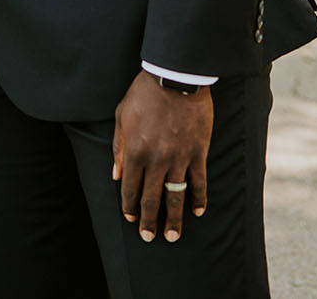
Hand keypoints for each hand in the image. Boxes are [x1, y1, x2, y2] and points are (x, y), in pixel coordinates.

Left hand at [113, 69, 212, 243]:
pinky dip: (199, 198)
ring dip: (174, 218)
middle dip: (150, 220)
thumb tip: (117, 175)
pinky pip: (199, 181)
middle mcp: (156, 159)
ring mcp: (179, 157)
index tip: (131, 220)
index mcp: (135, 151)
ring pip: (176, 195)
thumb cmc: (143, 93)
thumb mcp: (122, 116)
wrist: (174, 78)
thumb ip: (119, 147)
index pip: (130, 187)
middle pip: (152, 197)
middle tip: (150, 238)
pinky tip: (198, 212)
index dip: (130, 206)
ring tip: (174, 236)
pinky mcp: (198, 152)